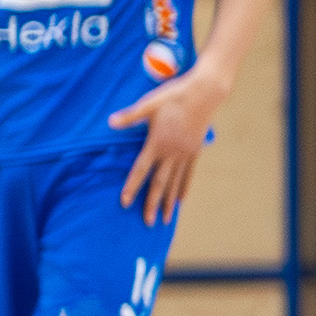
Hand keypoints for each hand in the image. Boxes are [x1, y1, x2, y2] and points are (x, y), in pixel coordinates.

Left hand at [106, 69, 229, 223]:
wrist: (205, 93)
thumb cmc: (175, 95)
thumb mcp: (150, 103)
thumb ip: (131, 116)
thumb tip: (110, 122)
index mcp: (158, 142)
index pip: (141, 170)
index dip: (132, 186)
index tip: (124, 202)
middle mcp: (172, 152)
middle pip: (159, 183)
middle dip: (152, 204)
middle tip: (148, 222)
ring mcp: (186, 153)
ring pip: (175, 182)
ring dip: (169, 202)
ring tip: (165, 219)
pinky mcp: (195, 151)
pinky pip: (188, 174)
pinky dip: (184, 188)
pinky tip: (181, 200)